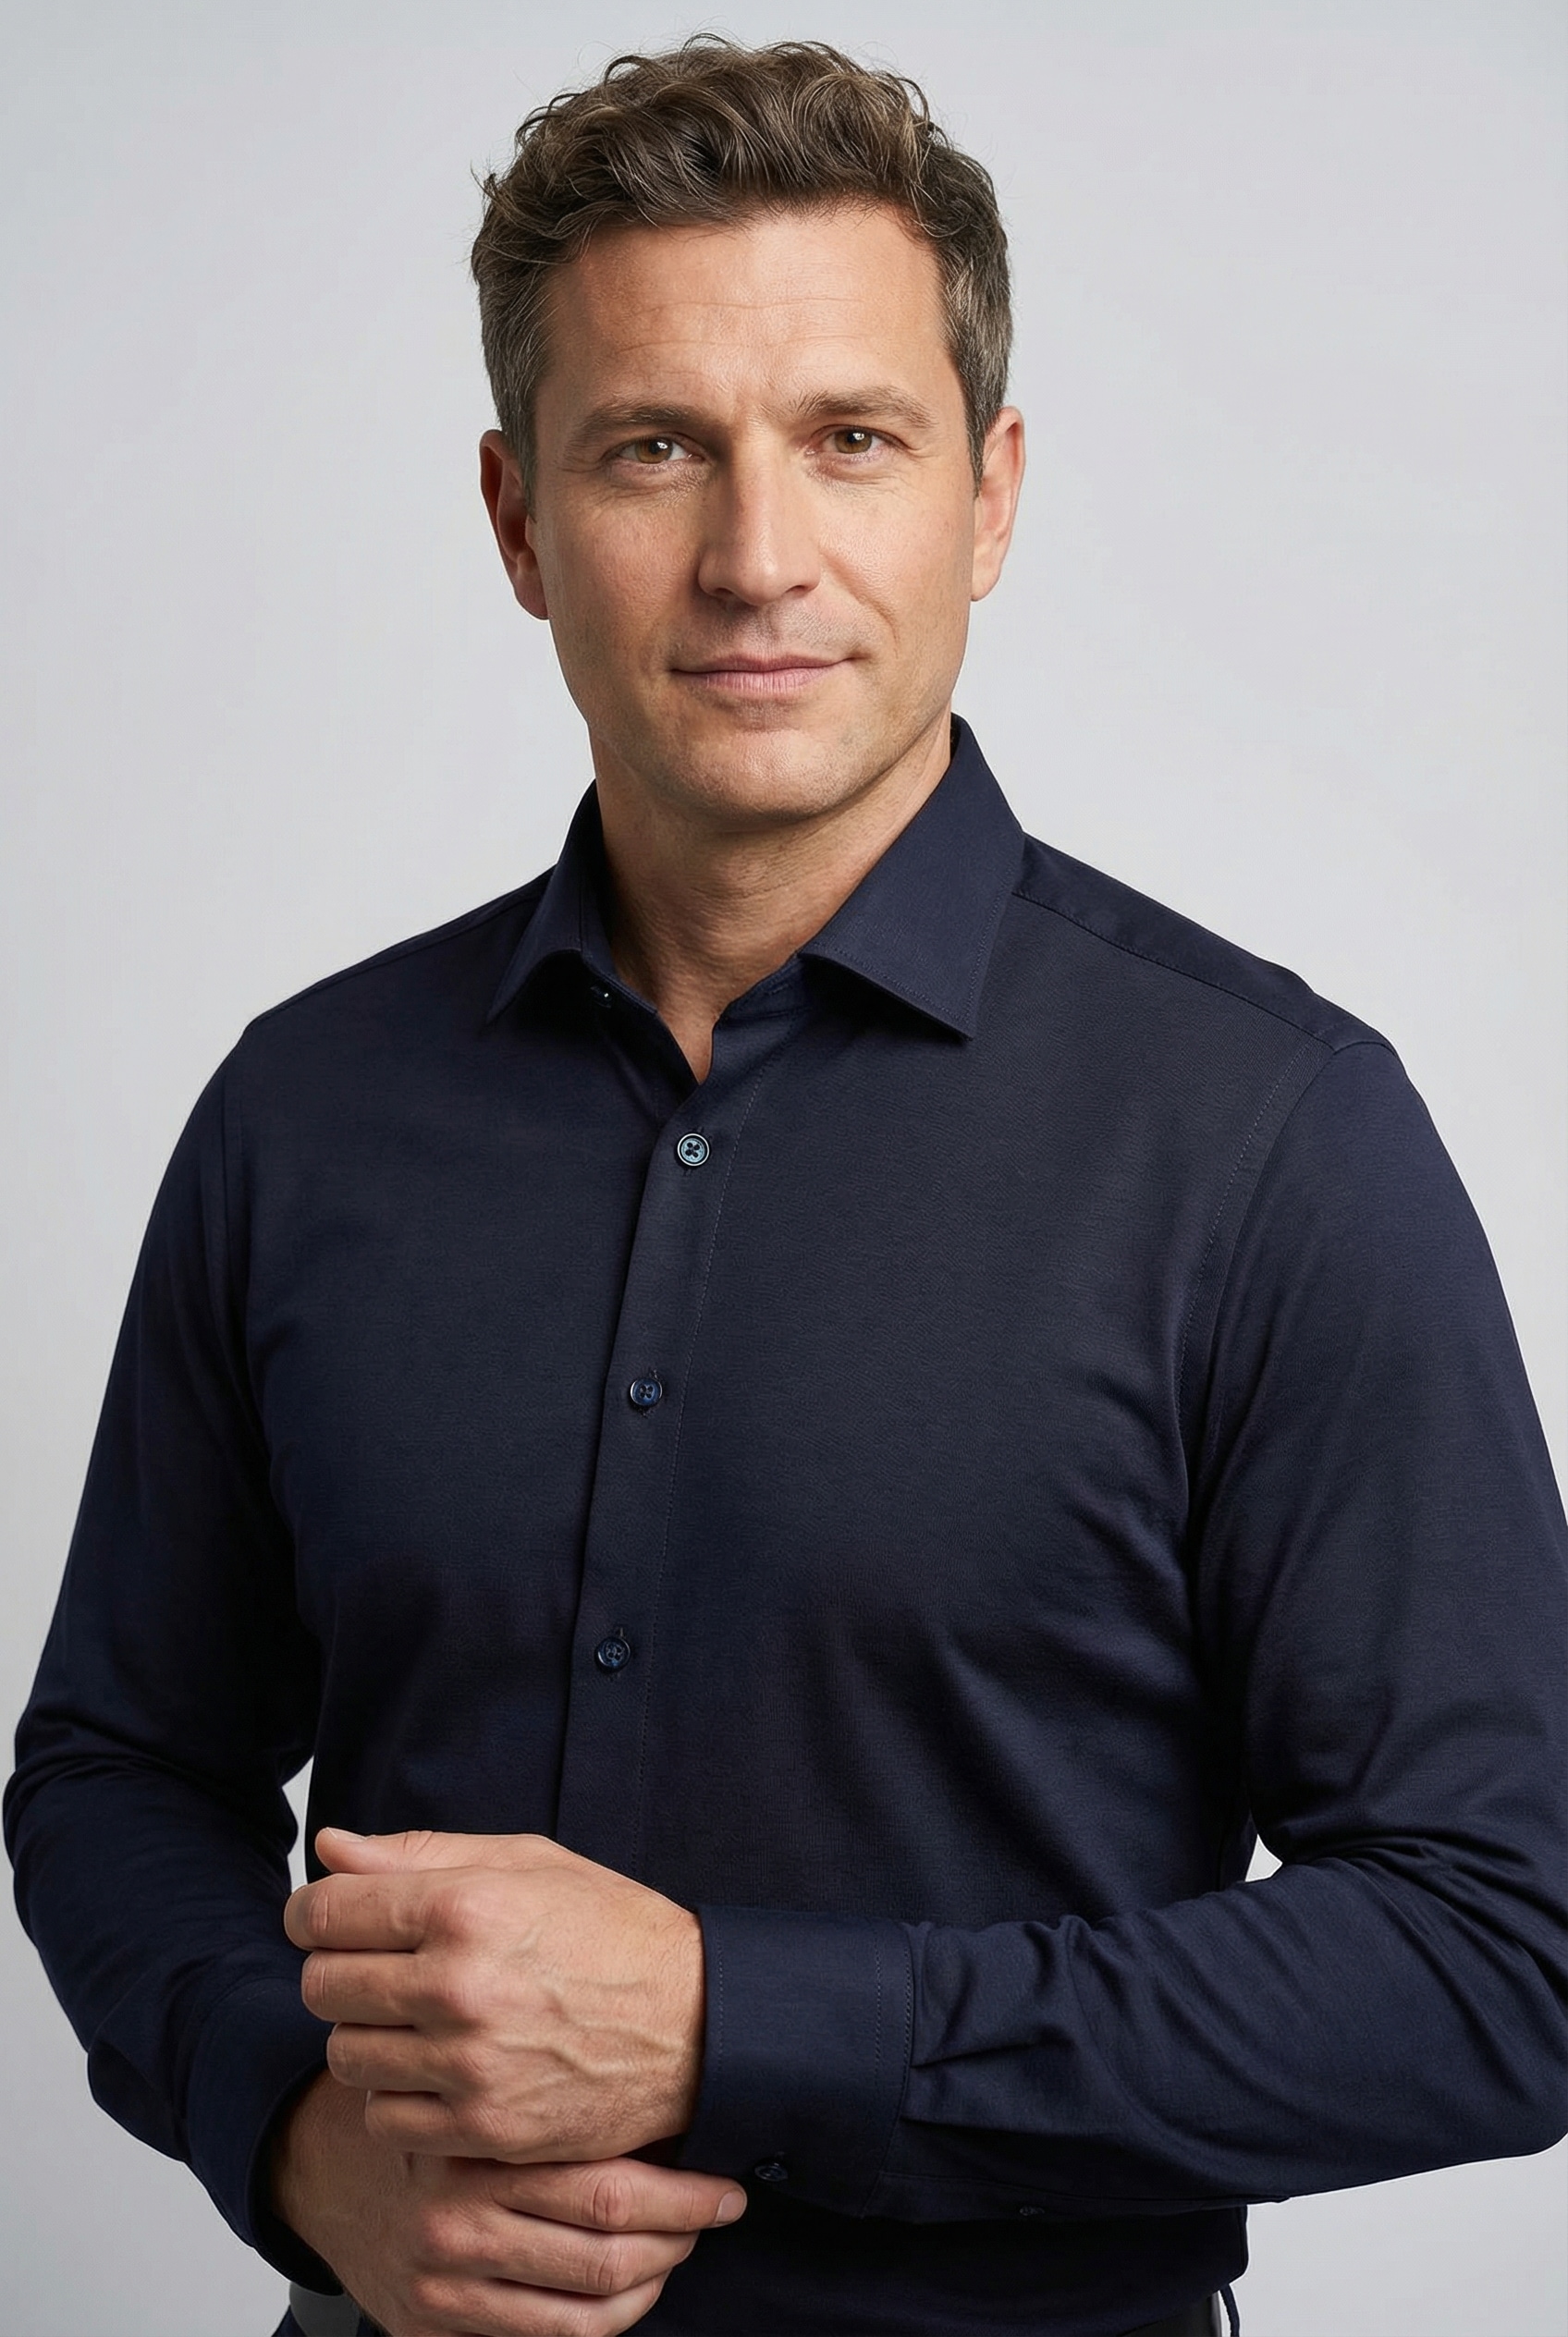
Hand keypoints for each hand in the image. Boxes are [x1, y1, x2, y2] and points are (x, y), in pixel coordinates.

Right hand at [272, 2069, 744, 2336]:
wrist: (324, 2162)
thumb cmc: (432, 2097)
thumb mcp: (480, 2055)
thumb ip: (553, 2067)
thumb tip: (674, 2075)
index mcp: (478, 2142)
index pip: (608, 2185)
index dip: (684, 2191)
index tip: (727, 2178)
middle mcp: (458, 2215)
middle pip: (608, 2247)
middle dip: (682, 2231)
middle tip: (721, 2205)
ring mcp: (444, 2278)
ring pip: (589, 2302)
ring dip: (657, 2275)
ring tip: (688, 2239)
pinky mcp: (432, 2323)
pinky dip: (613, 2318)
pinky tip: (640, 2285)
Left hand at [285, 1828, 704, 2162]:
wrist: (696, 2024)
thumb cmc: (611, 1933)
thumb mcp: (526, 1863)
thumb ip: (418, 1855)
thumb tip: (331, 1850)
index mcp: (463, 1906)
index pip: (323, 1914)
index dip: (313, 1915)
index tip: (329, 1922)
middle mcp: (457, 1985)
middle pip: (321, 1988)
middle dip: (339, 1975)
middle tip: (381, 1974)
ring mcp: (468, 2065)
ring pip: (346, 2058)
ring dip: (369, 2039)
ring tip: (416, 2024)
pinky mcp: (482, 2128)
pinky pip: (384, 2120)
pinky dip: (399, 2099)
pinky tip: (438, 2073)